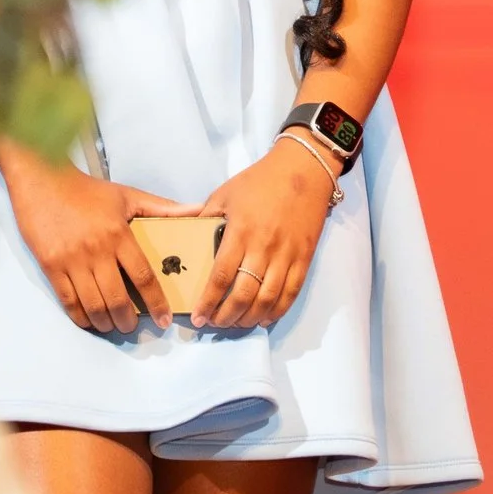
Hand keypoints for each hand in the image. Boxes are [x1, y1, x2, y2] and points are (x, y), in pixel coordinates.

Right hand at [0, 143, 195, 332]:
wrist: (43, 180)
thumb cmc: (87, 190)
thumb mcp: (127, 195)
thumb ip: (162, 208)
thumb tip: (197, 211)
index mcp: (119, 234)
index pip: (143, 276)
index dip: (156, 302)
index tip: (164, 319)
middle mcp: (97, 251)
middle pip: (117, 299)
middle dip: (128, 321)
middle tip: (133, 327)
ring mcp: (72, 260)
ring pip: (92, 305)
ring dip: (105, 323)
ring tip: (112, 325)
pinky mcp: (50, 266)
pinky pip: (68, 301)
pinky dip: (80, 317)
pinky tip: (89, 320)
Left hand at [192, 136, 337, 329]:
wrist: (303, 169)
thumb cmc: (260, 180)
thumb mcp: (225, 193)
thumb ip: (206, 218)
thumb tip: (188, 238)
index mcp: (241, 231)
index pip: (221, 276)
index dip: (208, 301)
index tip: (197, 316)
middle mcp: (264, 248)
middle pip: (244, 294)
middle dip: (226, 316)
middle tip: (213, 324)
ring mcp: (287, 255)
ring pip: (268, 299)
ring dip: (249, 318)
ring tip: (235, 323)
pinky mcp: (304, 258)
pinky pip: (291, 293)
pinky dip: (277, 311)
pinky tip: (264, 318)